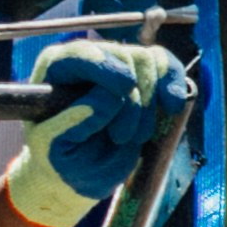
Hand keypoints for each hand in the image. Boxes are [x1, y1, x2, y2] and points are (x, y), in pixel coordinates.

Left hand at [2, 39, 191, 226]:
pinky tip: (173, 105)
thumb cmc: (60, 159)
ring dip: (148, 104)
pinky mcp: (142, 77)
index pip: (82, 54)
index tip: (124, 89)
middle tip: (121, 138)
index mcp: (55, 71)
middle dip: (131, 101)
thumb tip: (104, 100)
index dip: (106, 67)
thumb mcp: (52, 149)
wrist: (83, 173)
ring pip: (147, 61)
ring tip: (134, 138)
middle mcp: (86, 60)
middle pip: (123, 56)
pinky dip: (173, 83)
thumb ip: (69, 124)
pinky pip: (165, 65)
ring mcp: (117, 65)